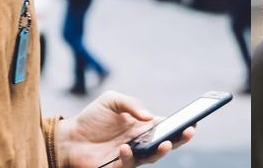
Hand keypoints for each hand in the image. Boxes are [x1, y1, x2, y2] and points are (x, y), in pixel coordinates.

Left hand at [57, 91, 195, 167]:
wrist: (69, 137)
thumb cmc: (92, 118)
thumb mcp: (111, 100)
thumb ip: (131, 104)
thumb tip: (150, 116)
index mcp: (142, 126)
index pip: (166, 126)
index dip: (180, 124)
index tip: (192, 120)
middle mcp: (141, 142)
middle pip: (166, 143)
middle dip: (180, 139)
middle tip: (188, 132)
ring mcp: (131, 156)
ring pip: (152, 158)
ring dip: (160, 151)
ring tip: (166, 143)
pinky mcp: (119, 167)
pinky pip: (129, 164)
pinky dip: (129, 156)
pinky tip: (124, 147)